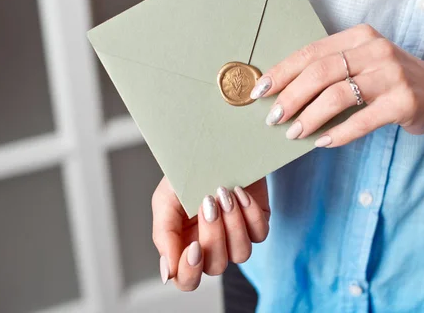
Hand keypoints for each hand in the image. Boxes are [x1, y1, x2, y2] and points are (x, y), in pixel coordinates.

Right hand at [152, 177, 269, 290]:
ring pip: (241, 254)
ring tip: (223, 193)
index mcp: (184, 245)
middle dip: (213, 236)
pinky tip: (239, 192)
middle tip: (207, 203)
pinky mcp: (257, 222)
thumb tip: (166, 273)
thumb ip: (163, 235)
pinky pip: (259, 233)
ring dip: (233, 224)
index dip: (190, 271)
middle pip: (215, 266)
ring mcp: (236, 236)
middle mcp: (211, 246)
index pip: (186, 279)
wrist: (214, 144)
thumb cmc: (186, 173)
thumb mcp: (165, 200)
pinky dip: (249, 212)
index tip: (194, 246)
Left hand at [251, 24, 423, 145]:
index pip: (311, 52)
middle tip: (273, 118)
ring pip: (337, 94)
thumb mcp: (362, 64)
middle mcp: (375, 50)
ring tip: (293, 133)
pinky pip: (362, 119)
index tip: (260, 91)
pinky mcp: (404, 101)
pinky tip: (323, 142)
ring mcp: (392, 74)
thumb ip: (330, 71)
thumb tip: (283, 94)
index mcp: (359, 36)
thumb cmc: (390, 80)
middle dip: (290, 97)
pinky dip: (338, 133)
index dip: (282, 72)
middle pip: (320, 72)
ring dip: (309, 117)